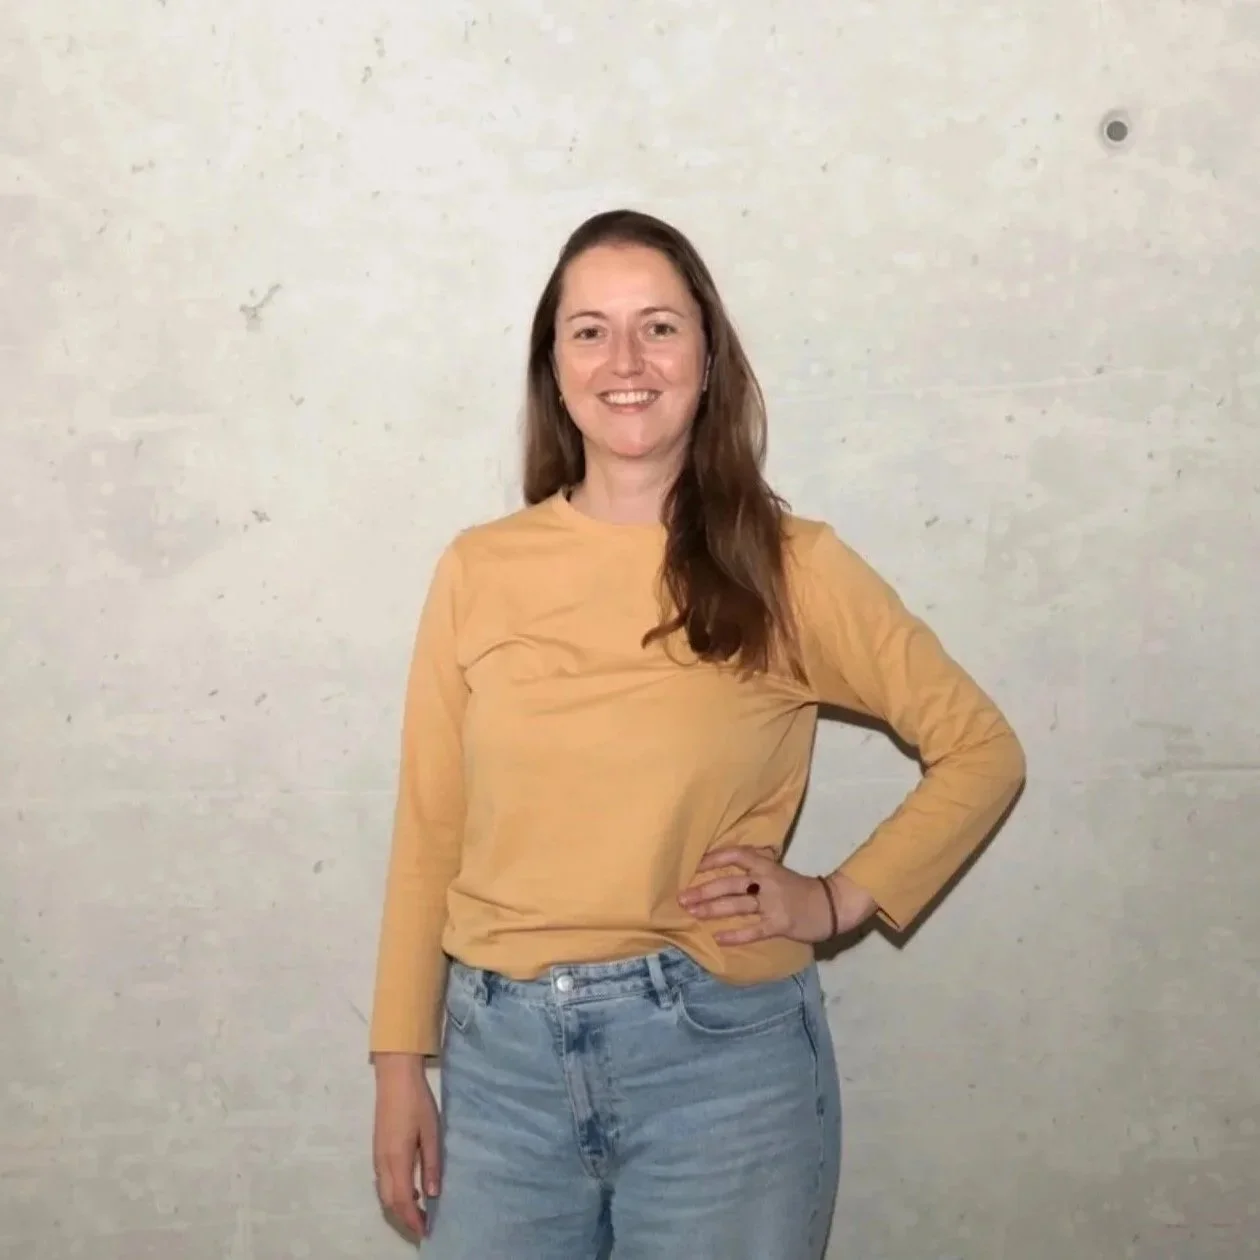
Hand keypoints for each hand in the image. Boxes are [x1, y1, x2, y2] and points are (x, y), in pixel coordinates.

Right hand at [373, 1053, 440, 1239]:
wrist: (395, 1078)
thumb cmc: (417, 1103)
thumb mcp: (431, 1132)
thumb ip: (431, 1164)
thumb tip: (432, 1194)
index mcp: (397, 1160)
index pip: (403, 1200)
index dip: (413, 1219)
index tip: (425, 1231)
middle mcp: (383, 1162)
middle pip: (389, 1201)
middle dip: (404, 1218)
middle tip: (423, 1226)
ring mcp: (377, 1155)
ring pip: (384, 1193)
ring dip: (398, 1206)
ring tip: (419, 1210)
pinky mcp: (378, 1148)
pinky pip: (383, 1181)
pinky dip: (394, 1193)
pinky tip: (410, 1187)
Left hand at [678, 846, 877, 945]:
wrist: (830, 905)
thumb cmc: (799, 889)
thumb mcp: (778, 871)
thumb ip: (756, 867)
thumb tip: (725, 868)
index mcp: (766, 865)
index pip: (736, 855)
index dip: (714, 859)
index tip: (693, 865)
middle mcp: (767, 881)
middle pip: (730, 883)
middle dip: (704, 890)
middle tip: (682, 898)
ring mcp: (773, 903)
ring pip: (737, 905)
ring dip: (712, 909)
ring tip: (692, 913)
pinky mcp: (779, 924)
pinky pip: (753, 930)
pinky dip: (735, 934)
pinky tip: (718, 938)